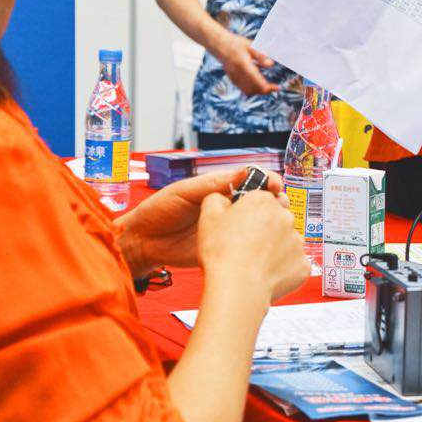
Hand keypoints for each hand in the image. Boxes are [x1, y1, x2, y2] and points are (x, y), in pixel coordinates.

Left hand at [115, 168, 285, 276]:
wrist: (143, 242)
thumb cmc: (158, 211)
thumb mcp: (184, 192)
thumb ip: (212, 184)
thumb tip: (243, 172)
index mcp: (220, 189)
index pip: (252, 180)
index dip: (267, 180)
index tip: (275, 184)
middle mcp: (229, 208)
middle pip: (262, 202)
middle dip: (275, 200)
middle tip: (278, 204)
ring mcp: (229, 229)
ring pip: (259, 223)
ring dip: (271, 221)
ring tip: (274, 222)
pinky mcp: (226, 248)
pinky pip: (247, 245)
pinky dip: (260, 243)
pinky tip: (266, 242)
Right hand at [197, 185, 307, 302]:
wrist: (238, 288)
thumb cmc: (223, 253)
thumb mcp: (208, 216)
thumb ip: (217, 199)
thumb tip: (223, 198)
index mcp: (264, 201)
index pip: (262, 198)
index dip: (250, 210)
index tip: (242, 222)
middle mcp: (286, 217)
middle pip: (277, 218)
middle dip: (265, 227)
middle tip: (246, 243)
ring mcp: (298, 241)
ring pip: (287, 240)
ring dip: (275, 247)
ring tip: (254, 261)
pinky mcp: (303, 264)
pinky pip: (293, 263)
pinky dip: (282, 267)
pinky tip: (265, 273)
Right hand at [213, 31, 277, 95]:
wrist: (218, 44)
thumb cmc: (236, 43)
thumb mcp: (251, 46)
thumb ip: (261, 55)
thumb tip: (271, 65)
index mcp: (243, 64)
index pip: (257, 82)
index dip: (268, 88)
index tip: (277, 87)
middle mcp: (237, 73)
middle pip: (253, 89)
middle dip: (265, 91)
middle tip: (274, 87)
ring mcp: (233, 77)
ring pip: (247, 91)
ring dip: (258, 91)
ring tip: (268, 86)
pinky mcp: (231, 78)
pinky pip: (242, 88)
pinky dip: (252, 88)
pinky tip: (258, 82)